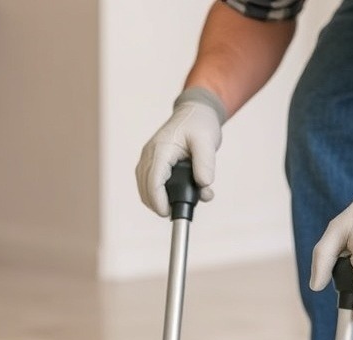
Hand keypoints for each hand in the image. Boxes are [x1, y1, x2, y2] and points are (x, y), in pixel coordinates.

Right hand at [136, 87, 225, 216]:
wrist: (195, 113)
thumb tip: (204, 184)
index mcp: (161, 148)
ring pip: (145, 189)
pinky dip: (160, 195)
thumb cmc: (200, 124)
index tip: (168, 213)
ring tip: (183, 201)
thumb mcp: (207, 141)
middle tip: (178, 211)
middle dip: (158, 205)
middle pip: (145, 188)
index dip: (158, 201)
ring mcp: (148, 159)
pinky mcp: (152, 164)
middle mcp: (150, 154)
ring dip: (159, 201)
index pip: (153, 181)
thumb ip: (205, 163)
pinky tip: (180, 195)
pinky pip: (150, 184)